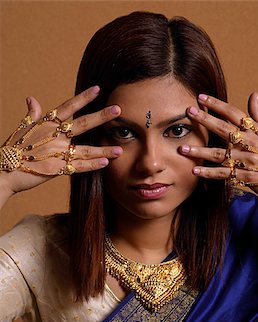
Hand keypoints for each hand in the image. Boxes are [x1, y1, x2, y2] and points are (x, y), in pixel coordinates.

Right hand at [0, 86, 122, 195]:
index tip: (98, 89)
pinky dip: (92, 165)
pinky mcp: (57, 169)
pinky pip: (78, 167)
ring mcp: (57, 153)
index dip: (83, 98)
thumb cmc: (13, 149)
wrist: (4, 171)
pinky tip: (105, 163)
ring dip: (103, 149)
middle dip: (101, 117)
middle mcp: (54, 136)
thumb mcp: (22, 128)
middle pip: (82, 124)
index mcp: (47, 124)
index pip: (68, 107)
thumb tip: (31, 99)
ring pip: (85, 149)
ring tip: (119, 149)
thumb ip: (32, 114)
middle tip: (118, 109)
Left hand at [182, 92, 257, 204]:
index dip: (217, 104)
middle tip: (188, 112)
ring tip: (182, 149)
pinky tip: (194, 171)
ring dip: (200, 152)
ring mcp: (245, 160)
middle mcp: (249, 143)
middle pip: (223, 129)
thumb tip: (253, 94)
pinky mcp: (242, 176)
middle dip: (205, 120)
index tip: (201, 97)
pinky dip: (208, 173)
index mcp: (254, 130)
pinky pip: (222, 174)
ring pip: (219, 154)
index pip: (233, 113)